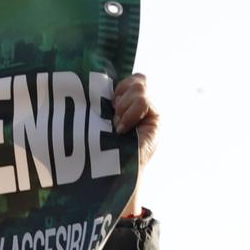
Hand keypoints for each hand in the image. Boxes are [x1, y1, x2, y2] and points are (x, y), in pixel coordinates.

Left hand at [112, 73, 156, 216]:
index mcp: (125, 102)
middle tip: (113, 116)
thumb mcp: (98, 118)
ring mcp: (148, 112)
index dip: (118, 87)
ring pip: (139, 86)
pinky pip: (143, 100)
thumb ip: (103, 102)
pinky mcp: (155, 118)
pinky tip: (123, 129)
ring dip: (124, 106)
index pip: (128, 79)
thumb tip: (94, 86)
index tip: (108, 104)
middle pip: (136, 79)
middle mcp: (138, 106)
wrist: (113, 171)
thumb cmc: (99, 148)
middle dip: (120, 94)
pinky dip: (131, 113)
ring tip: (118, 126)